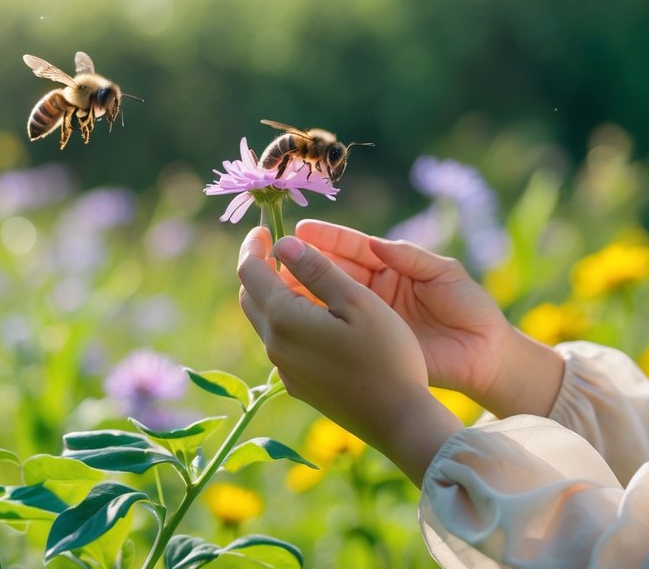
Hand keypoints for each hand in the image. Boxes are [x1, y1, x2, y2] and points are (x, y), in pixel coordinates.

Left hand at [237, 227, 461, 483]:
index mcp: (284, 319)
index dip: (255, 245)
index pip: (250, 271)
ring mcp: (285, 370)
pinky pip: (281, 343)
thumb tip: (284, 244)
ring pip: (265, 322)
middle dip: (258, 269)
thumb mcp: (357, 301)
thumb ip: (317, 269)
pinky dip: (286, 320)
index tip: (265, 229)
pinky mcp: (300, 386)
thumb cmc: (386, 354)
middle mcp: (275, 346)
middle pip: (250, 297)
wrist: (398, 419)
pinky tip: (313, 316)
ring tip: (298, 278)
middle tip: (277, 249)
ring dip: (273, 295)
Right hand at [293, 220, 564, 418]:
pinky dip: (315, 326)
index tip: (300, 231)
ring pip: (328, 302)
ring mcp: (370, 318)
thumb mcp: (444, 275)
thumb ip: (410, 258)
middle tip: (275, 256)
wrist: (487, 355)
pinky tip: (294, 320)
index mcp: (391, 267)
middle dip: (304, 263)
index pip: (353, 248)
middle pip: (333, 272)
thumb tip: (373, 242)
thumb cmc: (471, 308)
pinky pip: (337, 333)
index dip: (327, 239)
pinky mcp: (371, 345)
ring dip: (301, 293)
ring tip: (275, 284)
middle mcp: (374, 290)